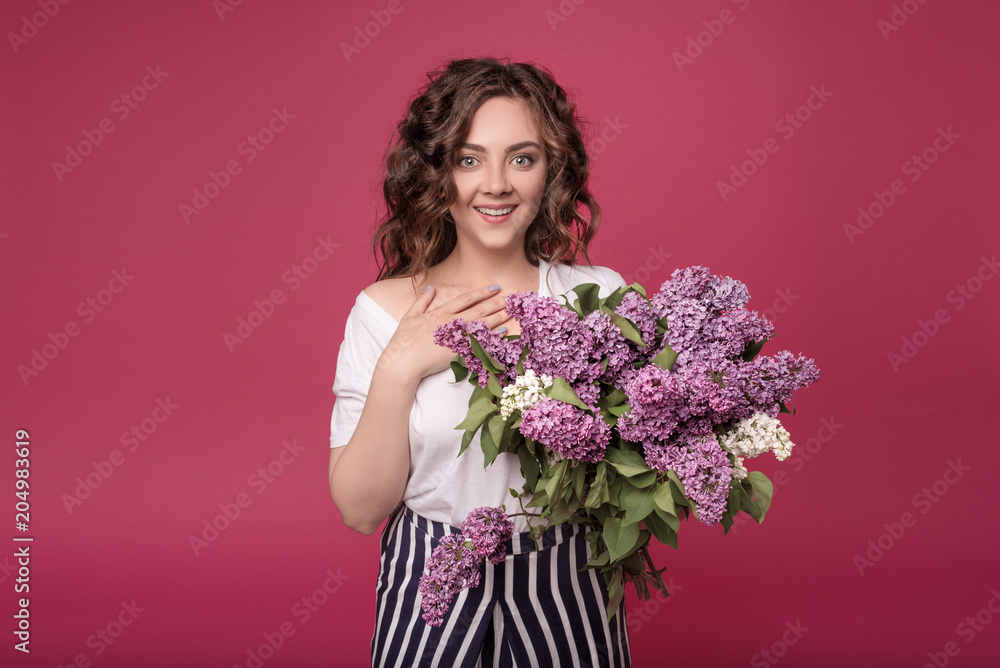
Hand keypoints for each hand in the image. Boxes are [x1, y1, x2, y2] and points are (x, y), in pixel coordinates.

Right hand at [377, 283, 512, 380]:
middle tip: (511, 298)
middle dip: (496, 303)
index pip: (466, 299)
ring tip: (511, 311)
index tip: (494, 287)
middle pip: (479, 310)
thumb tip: (432, 288)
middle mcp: (451, 322)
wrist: (403, 362)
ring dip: (499, 317)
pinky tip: (504, 331)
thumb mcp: (409, 316)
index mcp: (440, 312)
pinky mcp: (459, 351)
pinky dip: (494, 335)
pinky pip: (481, 341)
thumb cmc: (403, 341)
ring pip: (482, 324)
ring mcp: (456, 337)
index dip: (481, 292)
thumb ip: (422, 301)